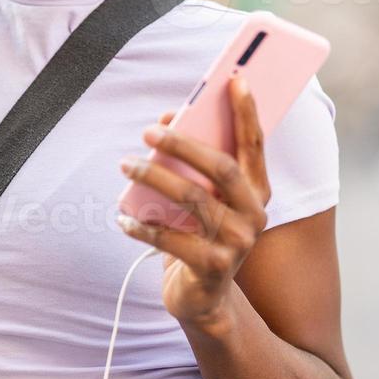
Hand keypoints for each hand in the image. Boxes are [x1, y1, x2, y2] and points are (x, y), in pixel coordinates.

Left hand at [116, 75, 269, 328]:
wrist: (204, 299)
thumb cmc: (199, 235)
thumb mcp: (203, 198)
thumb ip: (191, 161)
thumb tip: (165, 121)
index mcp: (257, 192)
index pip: (255, 145)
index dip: (248, 112)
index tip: (235, 79)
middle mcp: (253, 215)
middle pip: (221, 169)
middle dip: (184, 144)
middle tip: (148, 130)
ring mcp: (236, 243)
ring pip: (192, 199)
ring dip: (154, 177)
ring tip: (125, 165)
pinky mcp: (212, 267)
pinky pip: (169, 238)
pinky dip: (141, 225)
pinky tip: (122, 217)